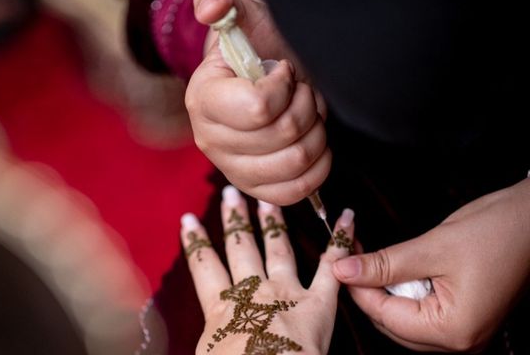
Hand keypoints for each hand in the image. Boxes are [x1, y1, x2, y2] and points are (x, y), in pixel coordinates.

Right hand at [181, 185, 355, 354]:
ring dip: (273, 223)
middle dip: (235, 220)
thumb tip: (209, 336)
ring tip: (268, 203)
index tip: (189, 220)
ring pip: (278, 249)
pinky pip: (331, 267)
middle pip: (241, 248)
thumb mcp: (207, 354)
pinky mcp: (319, 303)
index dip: (196, 243)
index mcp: (222, 307)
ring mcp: (286, 293)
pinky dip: (341, 241)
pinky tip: (346, 218)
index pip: (205, 268)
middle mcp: (253, 292)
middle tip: (230, 194)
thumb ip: (209, 334)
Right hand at [186, 0, 329, 204]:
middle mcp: (210, 139)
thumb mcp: (242, 14)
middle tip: (300, 90)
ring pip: (294, 163)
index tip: (283, 70)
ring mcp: (232, 167)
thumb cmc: (256, 45)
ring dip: (315, 133)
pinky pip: (293, 192)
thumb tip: (210, 7)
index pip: (258, 108)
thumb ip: (221, 1)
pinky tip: (314, 143)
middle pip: (283, 135)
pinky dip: (316, 168)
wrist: (263, 73)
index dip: (284, 86)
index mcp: (203, 98)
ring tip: (307, 113)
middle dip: (305, 105)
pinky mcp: (255, 186)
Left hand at [333, 178, 529, 351]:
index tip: (338, 262)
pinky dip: (404, 289)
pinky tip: (394, 267)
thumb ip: (385, 264)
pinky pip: (423, 309)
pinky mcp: (467, 313)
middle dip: (368, 289)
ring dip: (384, 289)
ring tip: (368, 257)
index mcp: (454, 330)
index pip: (386, 316)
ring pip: (406, 317)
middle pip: (393, 322)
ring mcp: (466, 329)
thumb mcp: (432, 247)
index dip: (358, 289)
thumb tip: (345, 270)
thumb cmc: (496, 232)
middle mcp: (462, 339)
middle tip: (350, 256)